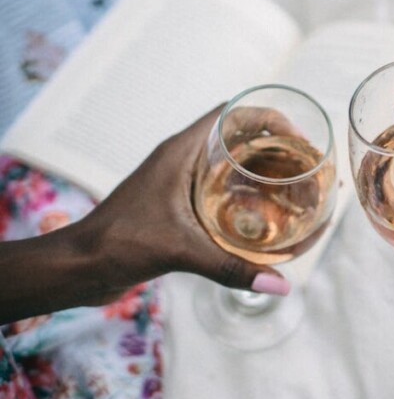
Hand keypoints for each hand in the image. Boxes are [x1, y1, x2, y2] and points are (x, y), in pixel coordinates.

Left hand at [76, 105, 288, 298]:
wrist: (80, 266)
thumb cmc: (119, 244)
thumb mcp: (182, 251)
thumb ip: (232, 268)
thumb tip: (281, 284)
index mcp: (182, 152)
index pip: (233, 113)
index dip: (271, 118)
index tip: (301, 140)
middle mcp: (183, 159)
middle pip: (240, 137)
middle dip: (278, 149)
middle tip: (308, 170)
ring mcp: (180, 180)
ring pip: (233, 163)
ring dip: (264, 171)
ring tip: (297, 190)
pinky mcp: (179, 203)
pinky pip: (223, 188)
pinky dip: (249, 195)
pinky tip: (267, 217)